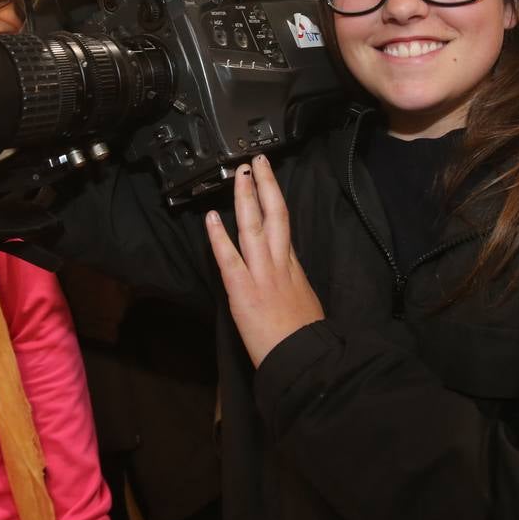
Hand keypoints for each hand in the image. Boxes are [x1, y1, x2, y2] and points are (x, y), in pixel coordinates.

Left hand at [206, 154, 324, 367]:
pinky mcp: (243, 291)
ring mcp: (261, 274)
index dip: (275, 198)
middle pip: (274, 214)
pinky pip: (229, 258)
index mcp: (293, 266)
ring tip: (239, 175)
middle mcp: (279, 263)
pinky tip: (211, 217)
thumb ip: (293, 280)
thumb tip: (286, 271)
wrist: (303, 358)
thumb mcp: (307, 300)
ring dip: (245, 198)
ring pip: (252, 227)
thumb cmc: (305, 336)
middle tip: (256, 161)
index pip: (283, 224)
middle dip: (264, 185)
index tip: (268, 179)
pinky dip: (219, 237)